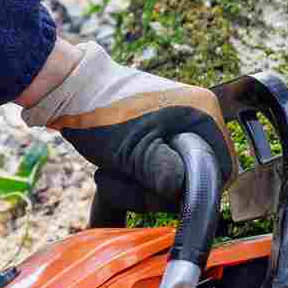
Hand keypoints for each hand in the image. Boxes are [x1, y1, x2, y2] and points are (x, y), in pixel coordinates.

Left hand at [18, 40, 236, 207]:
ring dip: (140, 185)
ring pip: (172, 175)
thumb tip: (182, 192)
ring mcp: (178, 121)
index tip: (162, 196)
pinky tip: (112, 169)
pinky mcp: (158, 130)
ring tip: (109, 174)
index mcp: (203, 112)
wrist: (66, 90)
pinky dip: (135, 175)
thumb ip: (163, 173)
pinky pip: (157, 166)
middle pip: (194, 175)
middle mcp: (198, 114)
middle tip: (124, 182)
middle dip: (157, 189)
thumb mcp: (133, 151)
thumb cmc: (100, 114)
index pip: (221, 168)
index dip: (196, 191)